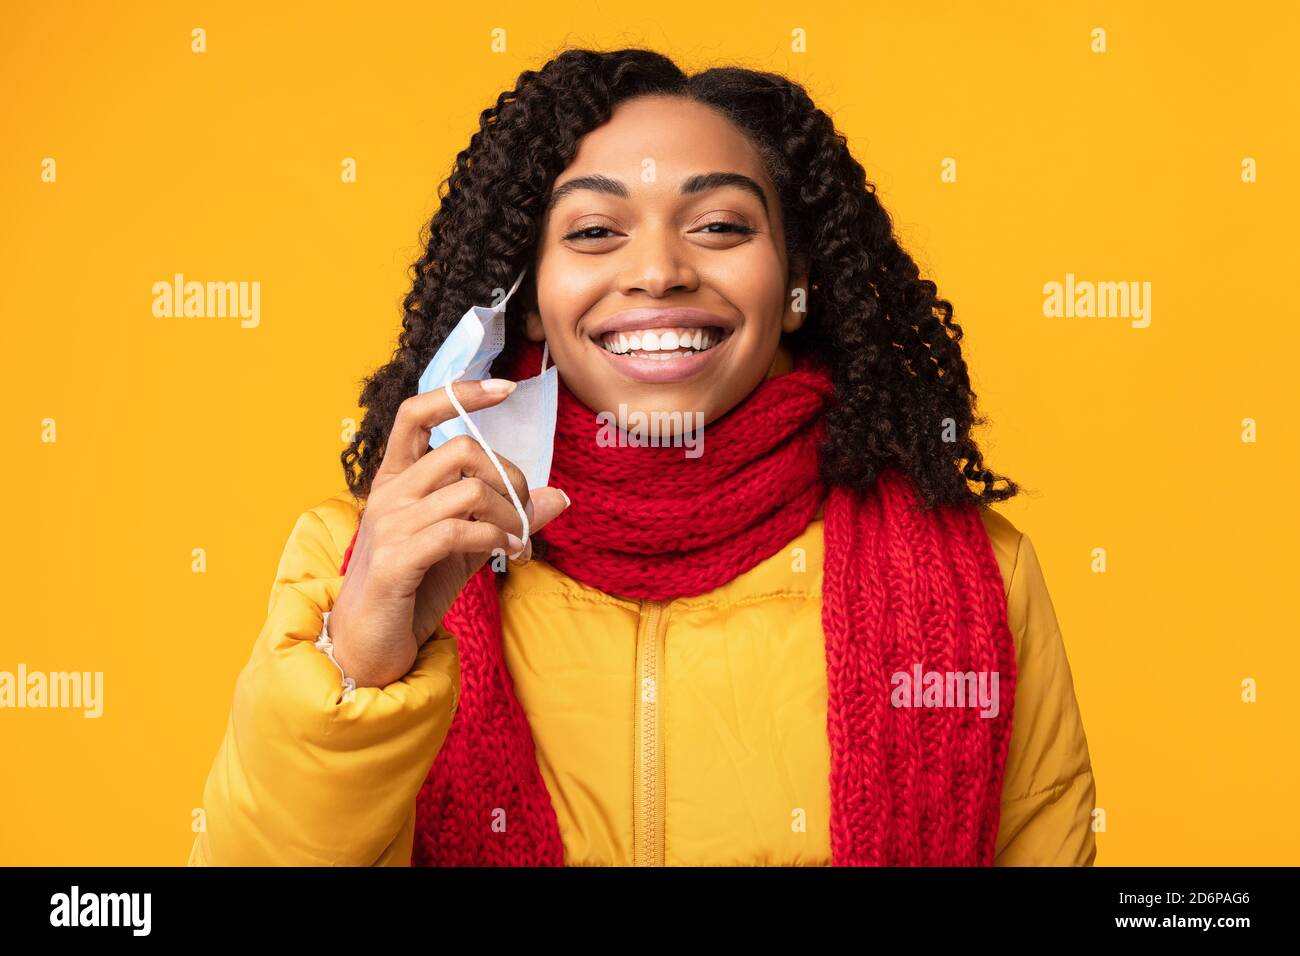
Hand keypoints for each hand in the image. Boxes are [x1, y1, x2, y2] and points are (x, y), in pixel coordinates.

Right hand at [327, 379, 570, 686]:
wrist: (371, 643)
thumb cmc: (415, 586)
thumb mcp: (467, 546)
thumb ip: (506, 519)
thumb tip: (559, 496)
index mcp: (396, 478)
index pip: (416, 412)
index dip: (460, 392)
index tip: (506, 387)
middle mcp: (388, 493)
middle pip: (462, 450)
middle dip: (510, 478)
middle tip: (523, 514)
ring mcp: (389, 525)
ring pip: (469, 491)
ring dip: (510, 517)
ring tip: (518, 542)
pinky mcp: (395, 561)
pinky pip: (459, 531)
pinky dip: (496, 540)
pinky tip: (508, 555)